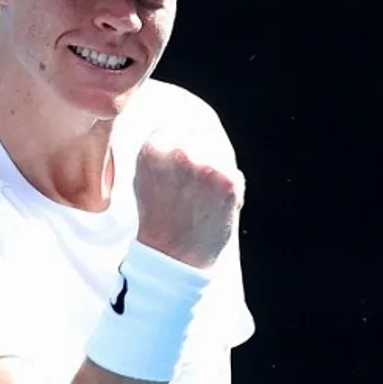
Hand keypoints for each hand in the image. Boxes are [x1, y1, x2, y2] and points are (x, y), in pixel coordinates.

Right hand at [133, 127, 243, 268]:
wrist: (175, 255)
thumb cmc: (159, 218)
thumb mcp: (146, 176)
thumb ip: (162, 150)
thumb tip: (181, 128)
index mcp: (154, 147)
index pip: (181, 127)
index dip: (187, 146)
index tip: (185, 167)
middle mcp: (179, 151)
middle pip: (205, 136)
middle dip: (205, 157)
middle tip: (194, 188)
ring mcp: (205, 165)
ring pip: (222, 154)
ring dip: (219, 174)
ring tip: (202, 200)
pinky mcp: (228, 180)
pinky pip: (236, 175)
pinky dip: (232, 192)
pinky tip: (214, 209)